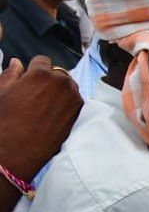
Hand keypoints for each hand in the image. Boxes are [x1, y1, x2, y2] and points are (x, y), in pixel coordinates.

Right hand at [0, 57, 81, 180]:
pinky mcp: (78, 111)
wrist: (16, 151)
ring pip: (68, 85)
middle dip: (48, 80)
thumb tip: (17, 62)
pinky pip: (74, 99)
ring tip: (44, 105)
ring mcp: (73, 97)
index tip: (29, 80)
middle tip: (36, 95)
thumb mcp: (2, 92)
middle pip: (57, 73)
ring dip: (60, 90)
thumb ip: (11, 74)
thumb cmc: (5, 121)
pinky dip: (67, 102)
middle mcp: (61, 82)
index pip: (42, 61)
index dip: (33, 70)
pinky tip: (53, 113)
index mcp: (41, 74)